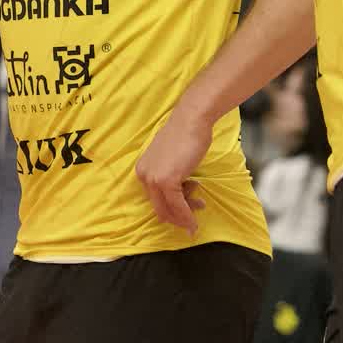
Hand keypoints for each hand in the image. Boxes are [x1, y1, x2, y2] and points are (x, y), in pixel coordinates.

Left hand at [135, 108, 211, 235]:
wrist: (192, 121)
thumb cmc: (186, 136)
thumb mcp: (172, 161)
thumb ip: (171, 178)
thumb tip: (179, 200)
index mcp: (142, 170)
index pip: (155, 200)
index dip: (171, 211)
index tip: (184, 214)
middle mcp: (144, 175)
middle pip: (159, 208)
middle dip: (177, 217)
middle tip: (193, 217)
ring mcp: (154, 179)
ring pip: (169, 210)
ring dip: (185, 215)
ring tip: (200, 203)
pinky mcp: (167, 181)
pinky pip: (178, 207)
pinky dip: (187, 217)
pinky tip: (194, 221)